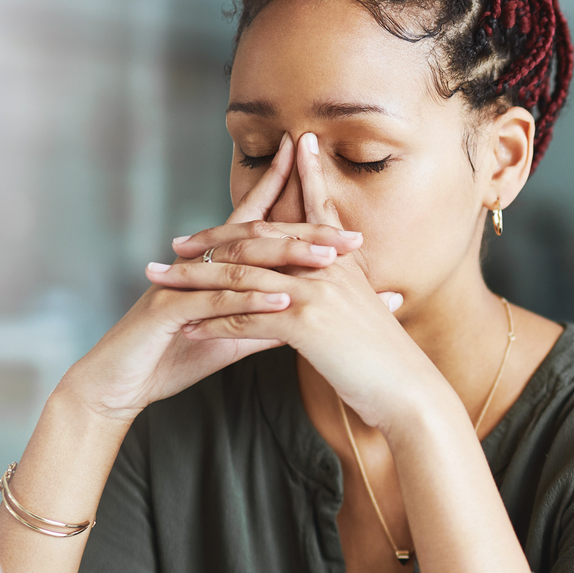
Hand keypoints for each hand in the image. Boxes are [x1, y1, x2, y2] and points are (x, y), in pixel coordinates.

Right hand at [54, 134, 382, 420]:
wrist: (118, 385)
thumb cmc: (172, 357)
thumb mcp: (230, 337)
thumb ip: (266, 322)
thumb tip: (309, 314)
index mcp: (214, 267)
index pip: (257, 225)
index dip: (288, 202)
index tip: (338, 203)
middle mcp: (198, 265)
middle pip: (259, 238)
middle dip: (307, 233)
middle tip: (352, 237)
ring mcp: (182, 284)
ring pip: (241, 263)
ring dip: (286, 260)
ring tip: (328, 261)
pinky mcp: (168, 310)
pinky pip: (215, 301)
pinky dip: (251, 301)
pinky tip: (284, 303)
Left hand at [169, 132, 449, 434]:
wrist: (410, 392)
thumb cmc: (389, 362)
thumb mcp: (367, 313)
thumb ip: (346, 292)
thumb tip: (328, 289)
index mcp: (342, 260)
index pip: (308, 211)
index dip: (282, 188)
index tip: (254, 180)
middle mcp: (327, 266)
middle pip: (258, 239)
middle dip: (212, 240)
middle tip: (176, 244)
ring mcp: (315, 291)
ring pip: (241, 276)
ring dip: (195, 280)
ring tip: (163, 282)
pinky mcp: (305, 323)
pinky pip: (245, 317)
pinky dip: (212, 322)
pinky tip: (187, 328)